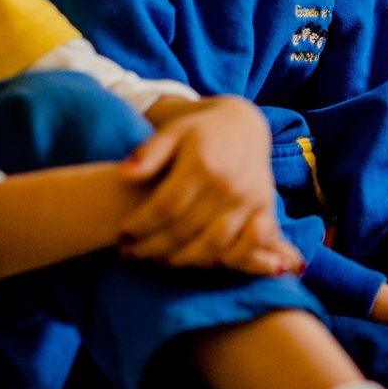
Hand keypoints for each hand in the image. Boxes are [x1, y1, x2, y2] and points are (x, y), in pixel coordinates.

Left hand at [118, 96, 302, 272]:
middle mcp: (228, 183)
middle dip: (152, 247)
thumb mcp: (173, 132)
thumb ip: (150, 153)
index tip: (121, 236)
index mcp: (202, 164)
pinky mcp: (266, 208)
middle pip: (184, 229)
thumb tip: (125, 174)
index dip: (140, 226)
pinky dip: (230, 259)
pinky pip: (250, 243)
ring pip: (213, 244)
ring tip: (159, 261)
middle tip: (130, 254)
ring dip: (183, 259)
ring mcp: (249, 198)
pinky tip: (205, 262)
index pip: (165, 207)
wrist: (244, 126)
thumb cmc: (200, 133)